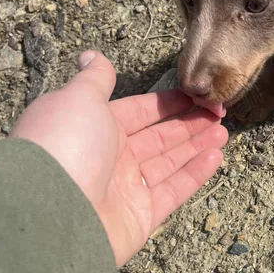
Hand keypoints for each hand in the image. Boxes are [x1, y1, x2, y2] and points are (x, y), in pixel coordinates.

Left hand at [11, 51, 227, 267]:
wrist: (51, 210)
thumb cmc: (64, 144)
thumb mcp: (77, 100)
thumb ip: (94, 80)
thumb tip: (92, 55)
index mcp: (94, 127)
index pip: (137, 111)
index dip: (166, 103)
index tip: (194, 94)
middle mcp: (110, 157)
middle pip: (157, 137)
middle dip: (188, 124)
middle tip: (219, 112)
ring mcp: (126, 189)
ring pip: (168, 162)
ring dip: (197, 145)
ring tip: (223, 131)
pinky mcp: (140, 217)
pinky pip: (172, 191)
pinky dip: (195, 173)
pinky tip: (216, 155)